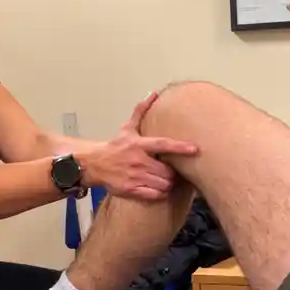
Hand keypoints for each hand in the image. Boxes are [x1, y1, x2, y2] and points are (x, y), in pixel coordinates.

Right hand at [76, 93, 198, 201]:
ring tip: (166, 179)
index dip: (180, 147)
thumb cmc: (115, 147)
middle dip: (173, 172)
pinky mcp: (131, 189)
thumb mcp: (127, 128)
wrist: (94, 164)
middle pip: (167, 171)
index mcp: (138, 144)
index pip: (163, 144)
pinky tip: (159, 188)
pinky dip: (161, 193)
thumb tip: (153, 94)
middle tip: (172, 171)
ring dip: (168, 183)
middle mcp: (137, 161)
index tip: (194, 149)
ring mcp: (134, 177)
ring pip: (163, 184)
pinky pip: (154, 194)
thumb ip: (141, 111)